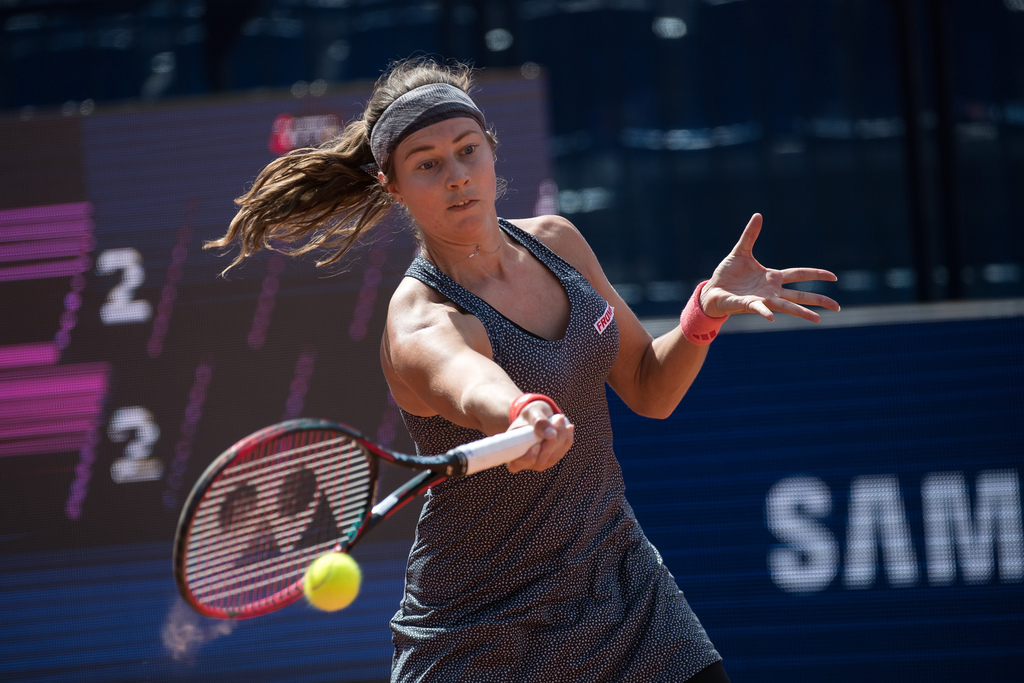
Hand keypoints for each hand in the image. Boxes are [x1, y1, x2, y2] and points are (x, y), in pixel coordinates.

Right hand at [505, 401, 573, 472]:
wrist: (536, 415)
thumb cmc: (530, 414)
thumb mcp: (532, 413)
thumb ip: (539, 421)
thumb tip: (551, 434)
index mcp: (513, 452)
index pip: (516, 465)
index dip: (527, 458)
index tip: (536, 445)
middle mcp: (526, 462)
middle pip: (540, 461)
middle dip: (550, 442)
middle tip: (556, 419)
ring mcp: (541, 462)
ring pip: (555, 455)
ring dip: (561, 435)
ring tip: (559, 418)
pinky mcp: (553, 457)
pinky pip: (564, 449)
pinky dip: (567, 436)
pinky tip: (566, 426)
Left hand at [701, 214, 840, 321]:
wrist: (712, 291)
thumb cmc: (726, 275)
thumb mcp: (740, 252)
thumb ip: (750, 235)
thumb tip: (758, 215)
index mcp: (772, 277)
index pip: (799, 274)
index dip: (816, 274)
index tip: (834, 277)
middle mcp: (771, 291)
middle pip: (800, 295)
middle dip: (819, 300)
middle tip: (837, 307)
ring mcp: (762, 299)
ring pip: (786, 306)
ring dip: (801, 312)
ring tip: (818, 318)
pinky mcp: (748, 305)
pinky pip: (758, 308)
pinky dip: (765, 312)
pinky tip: (772, 318)